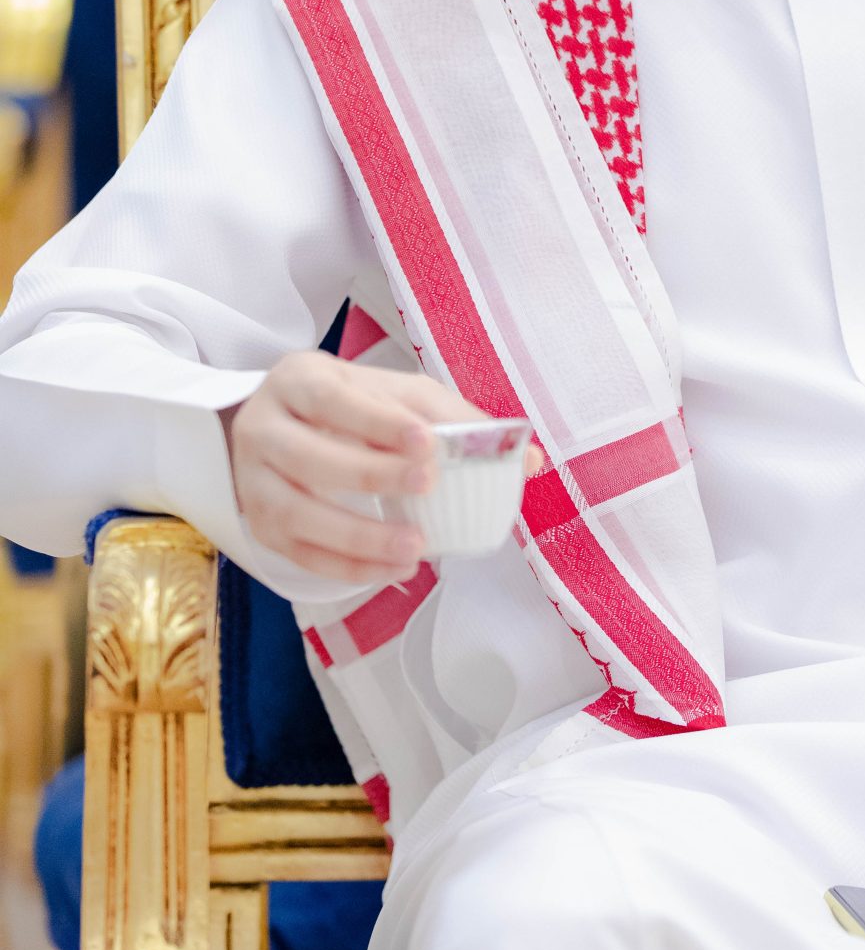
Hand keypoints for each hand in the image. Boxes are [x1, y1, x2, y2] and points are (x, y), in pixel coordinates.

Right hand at [223, 352, 478, 584]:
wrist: (281, 424)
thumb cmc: (352, 405)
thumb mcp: (396, 394)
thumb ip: (455, 419)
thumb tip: (526, 458)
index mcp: (298, 380)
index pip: (331, 398)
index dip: (377, 421)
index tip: (426, 441)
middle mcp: (263, 427)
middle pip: (308, 456)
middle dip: (370, 474)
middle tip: (426, 485)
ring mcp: (252, 481)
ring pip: (296, 513)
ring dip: (358, 536)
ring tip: (415, 546)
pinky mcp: (259, 526)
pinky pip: (299, 554)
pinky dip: (347, 567)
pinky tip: (392, 568)